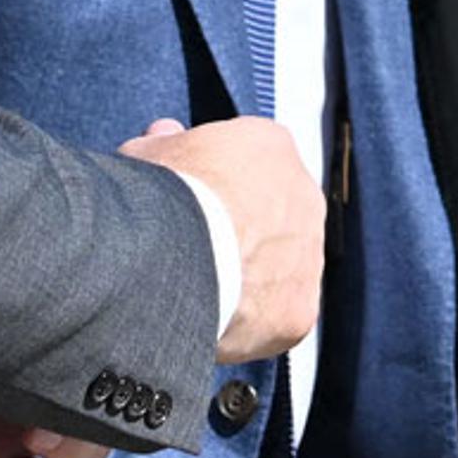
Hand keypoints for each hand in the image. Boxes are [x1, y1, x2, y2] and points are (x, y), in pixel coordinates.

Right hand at [124, 115, 321, 363]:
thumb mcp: (148, 154)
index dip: (218, 185)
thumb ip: (163, 144)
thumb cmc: (160, 195)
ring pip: (282, 269)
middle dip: (243, 232)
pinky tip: (215, 323)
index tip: (192, 203)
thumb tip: (163, 134)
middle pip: (275, 217)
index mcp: (272, 147)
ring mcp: (309, 255)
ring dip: (251, 279)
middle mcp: (305, 196)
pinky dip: (251, 322)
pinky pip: (278, 316)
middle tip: (198, 251)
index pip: (252, 164)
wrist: (175, 251)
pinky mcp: (300, 308)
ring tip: (203, 292)